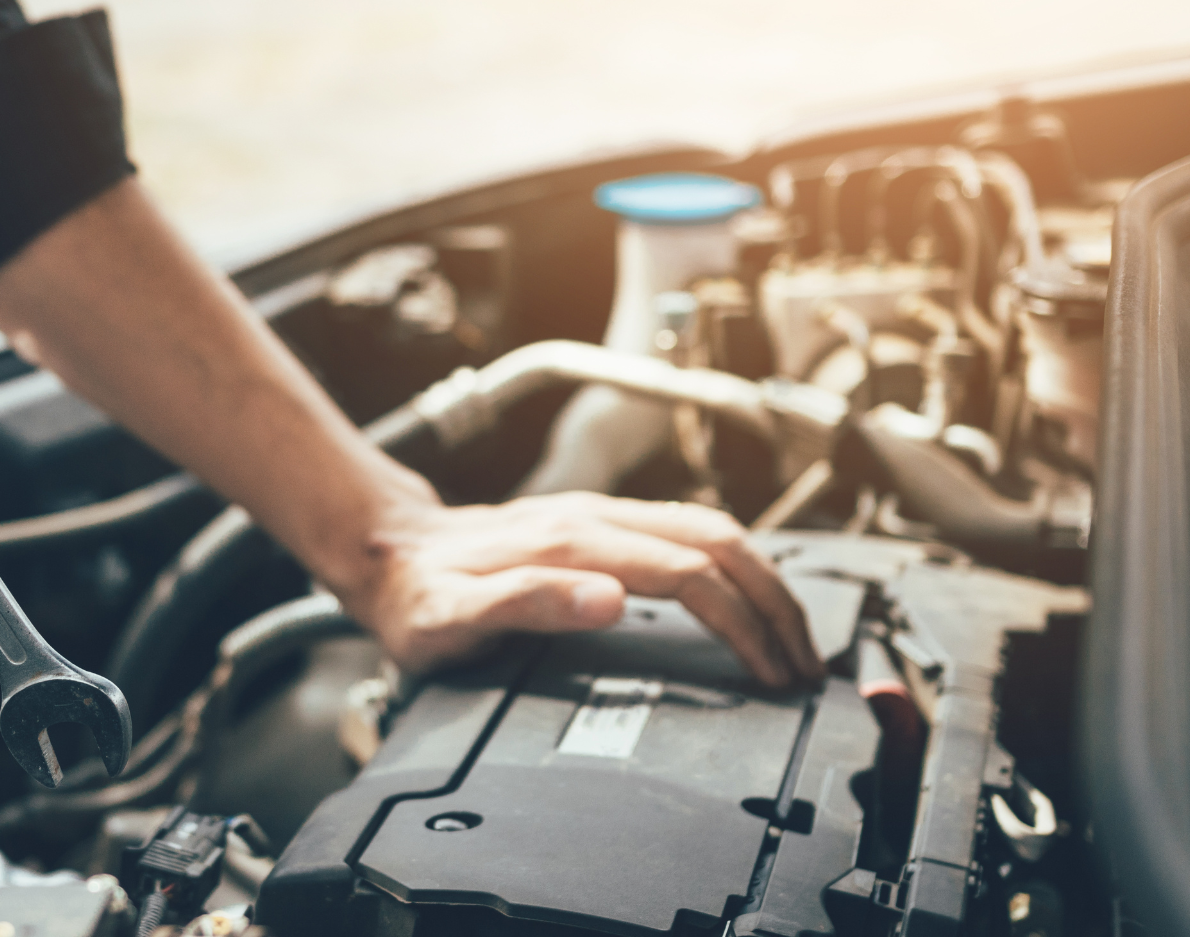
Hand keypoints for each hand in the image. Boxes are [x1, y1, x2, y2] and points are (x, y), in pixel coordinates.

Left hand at [337, 492, 825, 686]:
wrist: (385, 552)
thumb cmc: (415, 596)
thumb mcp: (452, 618)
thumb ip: (528, 603)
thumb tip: (611, 600)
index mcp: (572, 543)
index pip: (690, 576)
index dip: (741, 625)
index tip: (771, 674)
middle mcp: (592, 518)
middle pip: (719, 544)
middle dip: (775, 604)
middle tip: (805, 666)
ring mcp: (597, 515)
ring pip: (710, 530)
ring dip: (762, 582)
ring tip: (791, 637)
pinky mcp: (594, 521)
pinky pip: (685, 531)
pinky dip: (732, 564)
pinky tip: (742, 596)